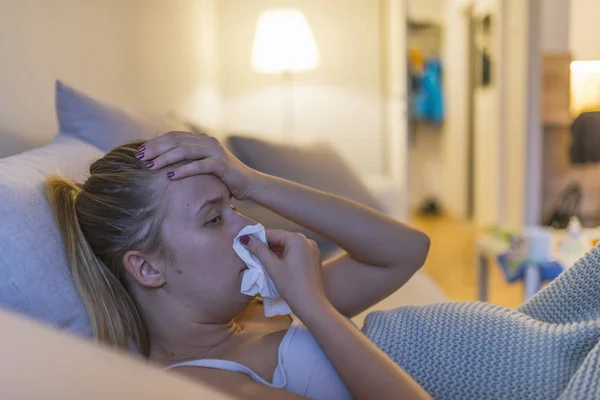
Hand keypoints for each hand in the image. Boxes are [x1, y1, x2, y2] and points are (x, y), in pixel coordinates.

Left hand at [137, 131, 258, 199]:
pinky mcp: (221, 164)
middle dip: (156, 149)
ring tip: (151, 166)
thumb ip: (187, 159)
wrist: (248, 183)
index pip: (173, 136)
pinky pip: (199, 166)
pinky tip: (170, 176)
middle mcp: (207, 141)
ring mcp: (215, 151)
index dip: (155, 142)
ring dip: (165, 158)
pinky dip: (183, 170)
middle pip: (176, 141)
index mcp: (201, 139)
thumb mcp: (202, 165)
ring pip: (185, 151)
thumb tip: (160, 161)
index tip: (139, 151)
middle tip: (140, 157)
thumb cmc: (222, 177)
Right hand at [243, 229, 329, 314]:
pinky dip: (286, 255)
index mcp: (297, 239)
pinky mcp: (314, 258)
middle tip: (252, 251)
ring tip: (262, 258)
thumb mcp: (272, 267)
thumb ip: (259, 250)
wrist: (311, 304)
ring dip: (276, 250)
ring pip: (289, 245)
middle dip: (267, 245)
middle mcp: (307, 240)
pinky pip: (297, 252)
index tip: (246, 242)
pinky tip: (277, 263)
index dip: (258, 238)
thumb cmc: (291, 285)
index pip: (273, 234)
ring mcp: (312, 249)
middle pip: (282, 238)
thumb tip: (245, 238)